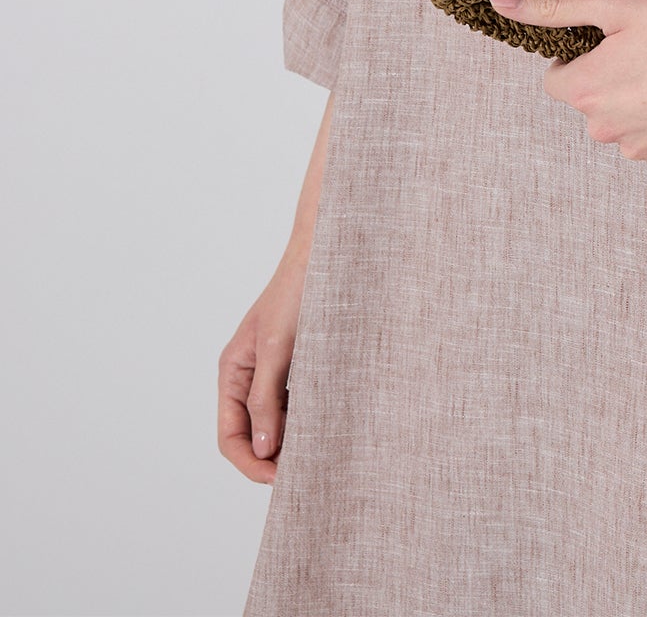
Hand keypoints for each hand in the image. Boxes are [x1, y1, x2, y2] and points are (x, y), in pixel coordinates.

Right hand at [217, 249, 308, 484]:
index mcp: (233, 372)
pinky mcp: (299, 367)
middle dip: (272, 459)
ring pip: (277, 423)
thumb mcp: (277, 348)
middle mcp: (249, 377)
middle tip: (303, 476)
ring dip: (291, 443)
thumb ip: (266, 398)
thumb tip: (263, 450)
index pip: (230, 436)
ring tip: (317, 456)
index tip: (277, 479)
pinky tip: (327, 428)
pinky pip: (297, 406)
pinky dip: (307, 421)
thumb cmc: (295, 294)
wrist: (325, 256)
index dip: (250, 463)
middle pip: (252, 436)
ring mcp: (275, 374)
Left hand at [488, 0, 646, 170]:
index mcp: (584, 90)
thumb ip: (553, 6)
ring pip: (621, 123)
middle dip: (609, 78)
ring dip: (635, 101)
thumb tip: (497, 1)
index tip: (611, 38)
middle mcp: (603, 130)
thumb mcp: (616, 4)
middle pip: (590, 102)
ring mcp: (637, 150)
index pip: (555, 78)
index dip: (579, 54)